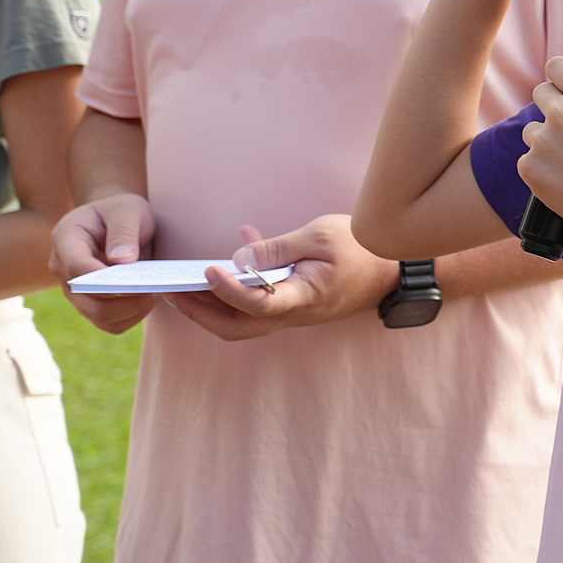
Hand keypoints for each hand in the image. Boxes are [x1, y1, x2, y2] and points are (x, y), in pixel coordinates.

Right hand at [51, 192, 158, 334]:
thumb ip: (123, 231)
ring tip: (153, 294)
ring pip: (99, 317)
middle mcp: (63, 269)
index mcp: (65, 239)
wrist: (118, 220)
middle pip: (87, 300)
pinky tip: (147, 300)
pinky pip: (110, 324)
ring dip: (131, 311)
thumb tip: (122, 261)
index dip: (106, 279)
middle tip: (154, 290)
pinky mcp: (90, 304)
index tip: (137, 279)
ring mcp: (74, 290)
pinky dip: (131, 317)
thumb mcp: (127, 210)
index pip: (77, 268)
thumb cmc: (121, 211)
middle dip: (124, 300)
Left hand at [165, 215, 400, 340]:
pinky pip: (257, 302)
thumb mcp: (321, 236)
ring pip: (242, 319)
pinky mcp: (293, 304)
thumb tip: (237, 259)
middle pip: (236, 326)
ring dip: (209, 304)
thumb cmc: (362, 248)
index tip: (207, 269)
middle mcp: (293, 313)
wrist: (393, 271)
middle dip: (199, 311)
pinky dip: (236, 287)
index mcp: (304, 297)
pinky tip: (235, 254)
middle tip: (170, 291)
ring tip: (182, 283)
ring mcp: (292, 312)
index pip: (257, 303)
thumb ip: (278, 248)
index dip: (227, 289)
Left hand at [519, 56, 562, 243]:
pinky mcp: (529, 168)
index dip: (561, 75)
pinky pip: (528, 160)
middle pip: (540, 92)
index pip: (556, 66)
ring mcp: (542, 141)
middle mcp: (561, 113)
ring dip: (545, 139)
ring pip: (532, 130)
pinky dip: (541, 168)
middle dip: (553, 104)